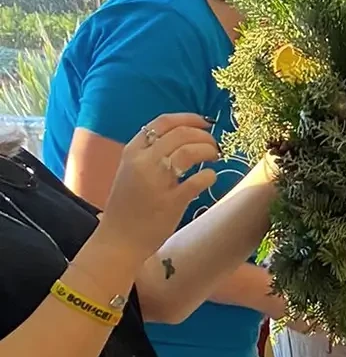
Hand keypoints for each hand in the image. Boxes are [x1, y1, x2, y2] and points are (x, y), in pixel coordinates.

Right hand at [96, 114, 220, 257]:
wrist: (119, 238)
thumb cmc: (129, 205)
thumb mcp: (131, 171)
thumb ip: (150, 155)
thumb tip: (182, 139)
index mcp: (132, 151)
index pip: (162, 122)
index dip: (189, 119)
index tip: (205, 123)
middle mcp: (142, 162)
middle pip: (180, 134)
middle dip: (203, 136)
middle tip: (214, 145)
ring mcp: (156, 181)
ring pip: (188, 151)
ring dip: (208, 150)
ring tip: (215, 157)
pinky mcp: (170, 202)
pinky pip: (197, 181)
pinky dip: (209, 175)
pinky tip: (211, 177)